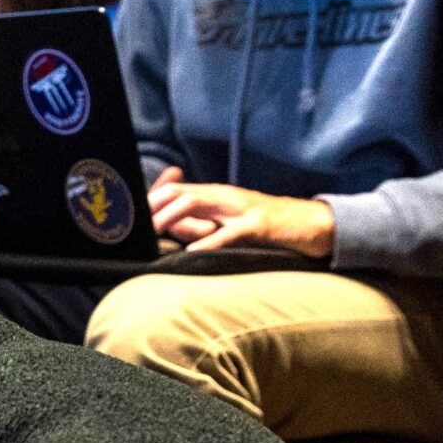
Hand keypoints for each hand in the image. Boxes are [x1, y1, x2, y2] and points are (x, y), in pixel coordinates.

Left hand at [147, 166, 335, 257]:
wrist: (314, 225)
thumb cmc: (270, 229)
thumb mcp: (230, 226)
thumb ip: (202, 226)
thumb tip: (171, 230)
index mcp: (217, 196)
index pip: (175, 191)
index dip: (150, 201)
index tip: (129, 215)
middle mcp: (225, 196)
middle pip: (180, 193)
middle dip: (153, 207)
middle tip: (133, 224)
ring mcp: (241, 208)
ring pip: (198, 202)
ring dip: (171, 216)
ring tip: (153, 230)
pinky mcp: (259, 225)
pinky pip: (229, 232)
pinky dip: (208, 241)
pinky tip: (192, 252)